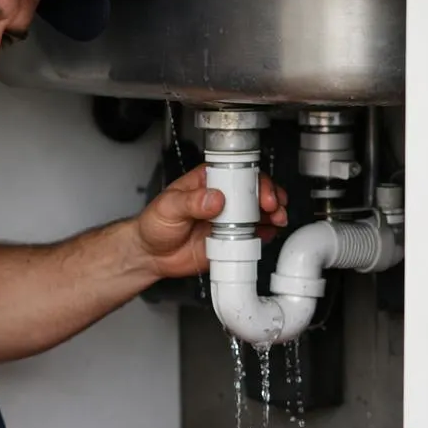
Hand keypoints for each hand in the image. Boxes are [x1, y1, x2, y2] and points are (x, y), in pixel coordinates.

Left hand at [134, 164, 288, 278]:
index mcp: (208, 182)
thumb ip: (190, 201)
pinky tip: (267, 234)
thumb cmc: (154, 224)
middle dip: (269, 196)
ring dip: (273, 214)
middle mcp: (222, 198)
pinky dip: (265, 235)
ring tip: (277, 219)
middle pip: (254, 191)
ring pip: (259, 212)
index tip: (258, 192)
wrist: (150, 255)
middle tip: (272, 206)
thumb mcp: (168, 207)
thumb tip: (214, 198)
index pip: (236, 173)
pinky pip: (254, 236)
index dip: (252, 180)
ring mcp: (228, 220)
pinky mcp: (231, 240)